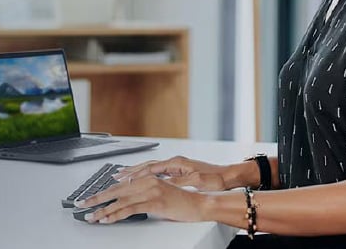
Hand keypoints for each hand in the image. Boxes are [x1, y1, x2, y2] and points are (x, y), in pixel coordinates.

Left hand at [75, 175, 207, 223]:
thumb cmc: (180, 202)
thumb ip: (141, 195)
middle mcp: (147, 181)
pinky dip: (116, 214)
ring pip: (120, 201)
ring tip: (91, 216)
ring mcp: (151, 191)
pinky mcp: (155, 202)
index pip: (119, 186)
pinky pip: (130, 209)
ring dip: (103, 210)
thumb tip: (124, 201)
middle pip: (115, 191)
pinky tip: (107, 219)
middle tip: (82, 205)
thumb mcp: (158, 194)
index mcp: (146, 178)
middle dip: (96, 199)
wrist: (199, 204)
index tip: (89, 198)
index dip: (102, 192)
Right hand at [113, 156, 230, 190]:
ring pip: (152, 168)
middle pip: (147, 165)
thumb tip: (161, 183)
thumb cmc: (215, 179)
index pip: (150, 168)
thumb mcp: (195, 182)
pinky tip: (143, 179)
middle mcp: (175, 162)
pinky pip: (158, 172)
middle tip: (116, 174)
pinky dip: (147, 174)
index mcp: (176, 163)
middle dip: (131, 170)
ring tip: (124, 175)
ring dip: (138, 172)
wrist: (228, 176)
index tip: (122, 177)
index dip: (135, 174)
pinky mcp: (180, 170)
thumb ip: (177, 182)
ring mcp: (177, 165)